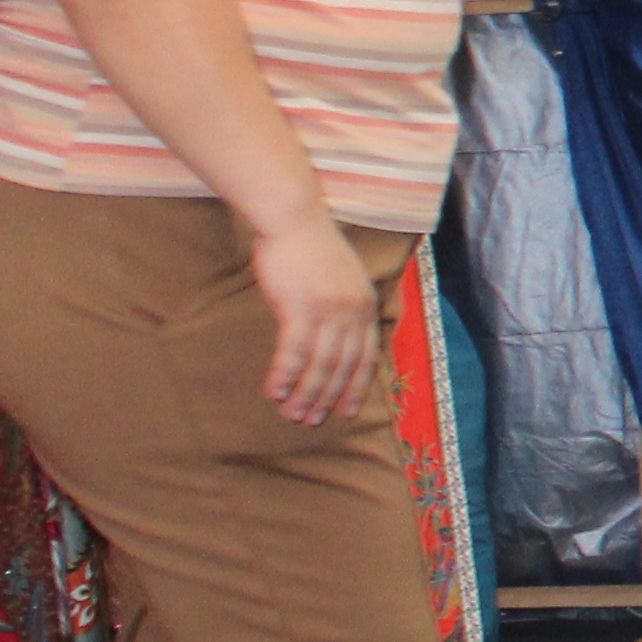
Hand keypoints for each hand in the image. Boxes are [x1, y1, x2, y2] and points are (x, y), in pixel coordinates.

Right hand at [249, 216, 382, 428]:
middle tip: (309, 421)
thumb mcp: (342, 280)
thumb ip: (343, 308)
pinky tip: (275, 392)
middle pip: (342, 367)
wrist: (294, 220)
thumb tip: (334, 339)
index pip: (365, 357)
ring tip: (291, 415)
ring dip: (305, 394)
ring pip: (319, 365)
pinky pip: (293, 351)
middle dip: (326, 398)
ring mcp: (329, 311)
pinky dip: (285, 375)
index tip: (346, 412)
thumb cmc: (312, 249)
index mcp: (366, 306)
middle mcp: (353, 312)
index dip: (355, 388)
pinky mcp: (300, 308)